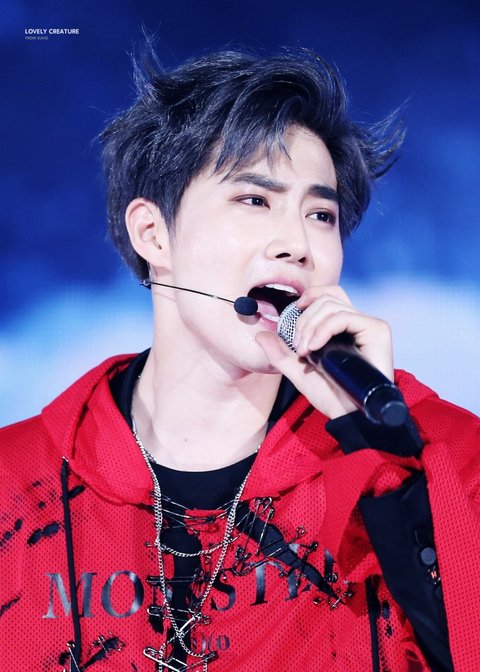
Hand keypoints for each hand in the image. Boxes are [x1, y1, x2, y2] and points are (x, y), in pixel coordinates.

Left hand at [255, 285, 393, 418]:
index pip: (329, 295)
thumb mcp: (298, 371)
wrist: (349, 414)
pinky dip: (324, 329)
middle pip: (327, 298)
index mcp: (342, 329)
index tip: (294, 311)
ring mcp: (368, 326)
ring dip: (311, 326)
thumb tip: (261, 335)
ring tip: (306, 351)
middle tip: (298, 346)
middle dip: (304, 320)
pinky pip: (344, 317)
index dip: (310, 296)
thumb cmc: (331, 395)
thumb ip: (280, 353)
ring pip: (332, 305)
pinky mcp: (377, 330)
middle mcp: (357, 324)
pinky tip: (315, 347)